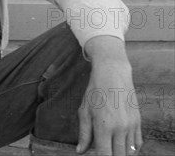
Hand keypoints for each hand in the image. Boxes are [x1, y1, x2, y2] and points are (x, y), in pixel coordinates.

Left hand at [78, 37, 141, 154]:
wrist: (113, 73)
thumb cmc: (95, 91)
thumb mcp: (85, 110)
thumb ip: (84, 133)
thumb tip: (80, 151)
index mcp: (104, 126)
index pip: (105, 155)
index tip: (96, 155)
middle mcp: (120, 128)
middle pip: (118, 155)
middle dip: (110, 155)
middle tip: (103, 147)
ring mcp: (131, 125)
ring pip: (129, 152)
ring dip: (120, 152)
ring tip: (111, 145)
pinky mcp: (138, 122)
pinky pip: (138, 144)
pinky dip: (131, 148)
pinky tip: (121, 144)